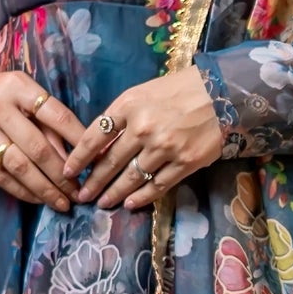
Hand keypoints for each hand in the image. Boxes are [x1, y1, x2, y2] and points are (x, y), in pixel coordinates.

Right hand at [0, 65, 83, 210]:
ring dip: (44, 188)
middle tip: (79, 192)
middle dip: (62, 174)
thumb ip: (47, 121)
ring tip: (62, 202)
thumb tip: (73, 157)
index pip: (56, 115)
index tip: (94, 160)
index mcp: (18, 87)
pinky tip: (37, 198)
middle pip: (38, 147)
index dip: (78, 139)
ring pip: (19, 166)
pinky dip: (22, 190)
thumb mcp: (24, 94)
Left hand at [63, 66, 224, 209]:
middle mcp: (143, 127)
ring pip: (131, 177)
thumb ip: (122, 116)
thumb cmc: (180, 89)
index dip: (79, 157)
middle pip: (110, 162)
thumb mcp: (144, 93)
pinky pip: (158, 185)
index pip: (94, 136)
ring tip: (103, 203)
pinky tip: (131, 204)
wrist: (223, 92)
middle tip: (82, 196)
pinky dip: (142, 197)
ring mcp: (165, 147)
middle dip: (93, 182)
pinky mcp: (185, 162)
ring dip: (114, 193)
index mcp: (128, 105)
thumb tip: (100, 147)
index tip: (69, 171)